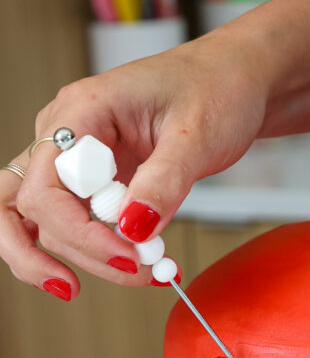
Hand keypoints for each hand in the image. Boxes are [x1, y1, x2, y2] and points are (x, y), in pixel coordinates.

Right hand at [0, 24, 266, 298]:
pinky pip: (70, 223)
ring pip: (43, 222)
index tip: (130, 256)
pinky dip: (93, 252)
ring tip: (145, 273)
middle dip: (73, 253)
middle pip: (28, 207)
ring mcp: (73, 159)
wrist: (233, 84)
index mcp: (80, 111)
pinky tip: (129, 266)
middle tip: (131, 274)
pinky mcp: (91, 181)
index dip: (79, 232)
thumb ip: (163, 182)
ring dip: (86, 259)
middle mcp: (64, 134)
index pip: (46, 185)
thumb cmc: (214, 91)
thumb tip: (132, 227)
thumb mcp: (197, 136)